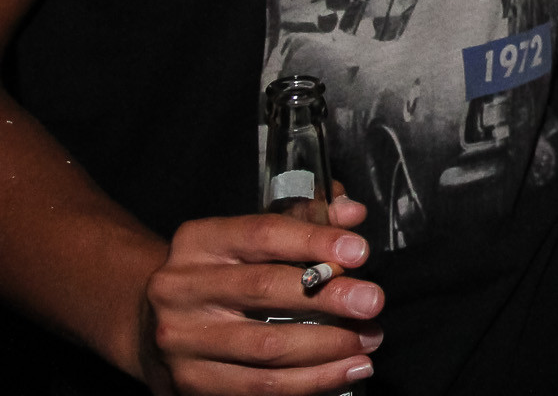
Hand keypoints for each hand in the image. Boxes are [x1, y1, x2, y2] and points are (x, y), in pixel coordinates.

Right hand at [138, 194, 382, 395]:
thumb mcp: (251, 236)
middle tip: (373, 301)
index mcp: (200, 242)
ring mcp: (182, 340)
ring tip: (368, 341)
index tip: (359, 253)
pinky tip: (344, 370)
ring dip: (329, 347)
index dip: (315, 241)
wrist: (151, 323)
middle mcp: (182, 289)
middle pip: (265, 290)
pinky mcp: (189, 383)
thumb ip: (306, 217)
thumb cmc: (222, 272)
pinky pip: (259, 388)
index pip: (263, 234)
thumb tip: (352, 212)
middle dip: (329, 297)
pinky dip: (310, 382)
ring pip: (267, 347)